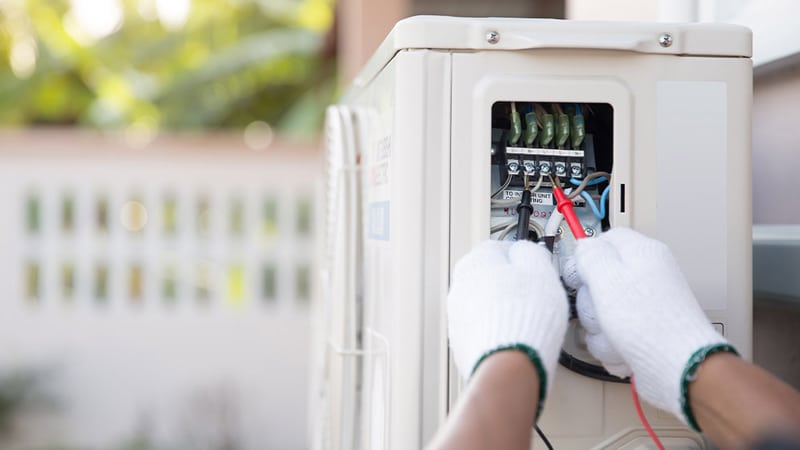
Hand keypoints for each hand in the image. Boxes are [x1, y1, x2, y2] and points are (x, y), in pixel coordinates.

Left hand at [447, 240, 567, 402]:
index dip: (521, 258)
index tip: (535, 267)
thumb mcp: (540, 271)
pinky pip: (482, 329)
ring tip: (527, 320)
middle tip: (534, 295)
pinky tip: (514, 337)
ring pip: (484, 304)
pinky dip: (496, 330)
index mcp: (474, 263)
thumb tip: (526, 250)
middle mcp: (459, 288)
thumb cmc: (524, 319)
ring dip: (502, 309)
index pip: (498, 248)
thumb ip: (531, 253)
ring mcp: (457, 317)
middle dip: (510, 284)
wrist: (509, 365)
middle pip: (488, 277)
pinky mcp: (461, 343)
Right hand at [571, 228, 732, 425]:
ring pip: (604, 308)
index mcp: (642, 252)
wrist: (677, 366)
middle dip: (591, 300)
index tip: (577, 276)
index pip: (605, 240)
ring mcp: (646, 304)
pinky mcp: (644, 328)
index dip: (585, 257)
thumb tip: (584, 246)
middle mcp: (647, 275)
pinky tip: (622, 349)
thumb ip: (590, 255)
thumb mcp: (607, 277)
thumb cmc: (647, 321)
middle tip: (600, 309)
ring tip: (613, 335)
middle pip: (600, 277)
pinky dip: (613, 343)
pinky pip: (615, 331)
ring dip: (600, 327)